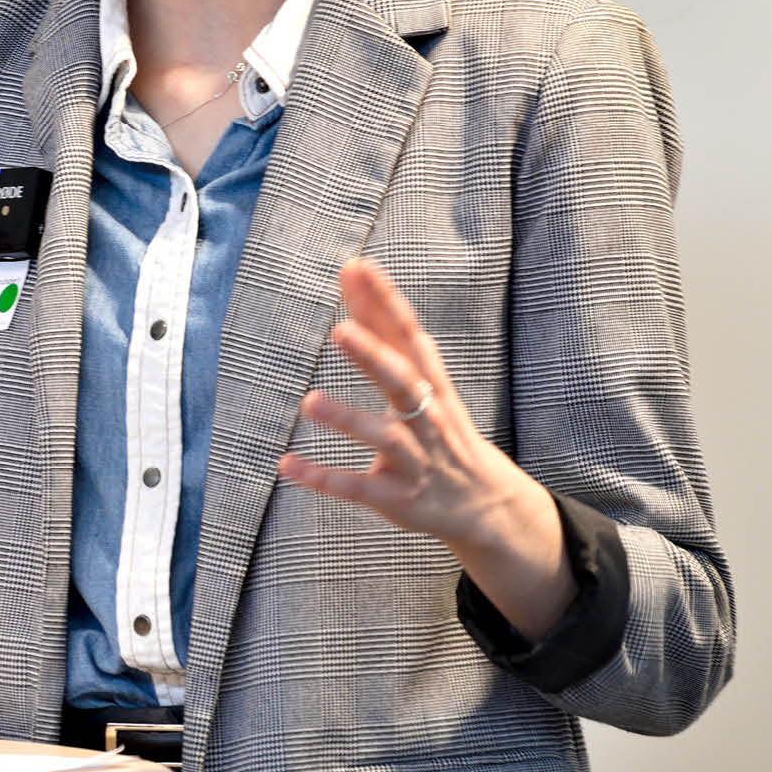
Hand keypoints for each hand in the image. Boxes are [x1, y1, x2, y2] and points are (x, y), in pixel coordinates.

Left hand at [275, 259, 576, 639]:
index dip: (386, 303)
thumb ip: (381, 331)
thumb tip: (353, 272)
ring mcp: (415, 460)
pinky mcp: (398, 498)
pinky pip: (359, 487)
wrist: (483, 503)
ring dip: (349, 419)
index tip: (359, 268)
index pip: (409, 335)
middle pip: (403, 382)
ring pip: (385, 437)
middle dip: (375, 358)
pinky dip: (323, 477)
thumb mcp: (421, 381)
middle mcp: (427, 418)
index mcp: (431, 384)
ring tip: (310, 402)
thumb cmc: (439, 429)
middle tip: (340, 331)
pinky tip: (288, 465)